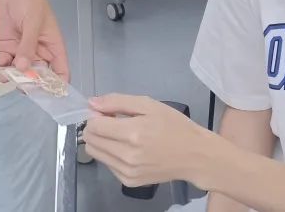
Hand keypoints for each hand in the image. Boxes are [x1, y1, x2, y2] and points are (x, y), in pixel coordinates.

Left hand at [0, 0, 69, 80]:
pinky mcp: (7, 49)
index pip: (60, 72)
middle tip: (21, 87)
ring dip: (14, 77)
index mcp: (53, 48)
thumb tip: (24, 68)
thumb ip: (28, 46)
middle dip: (31, 85)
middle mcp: (38, 54)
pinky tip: (0, 63)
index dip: (57, 85)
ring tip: (6, 76)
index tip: (49, 95)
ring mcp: (22, 52)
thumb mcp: (34, 23)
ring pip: (20, 73)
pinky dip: (2, 68)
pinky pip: (5, 65)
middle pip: (38, 77)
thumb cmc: (30, 1)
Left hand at [84, 94, 211, 187]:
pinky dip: (111, 154)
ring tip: (120, 135)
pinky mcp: (129, 182)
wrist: (194, 156)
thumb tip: (92, 103)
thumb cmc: (174, 126)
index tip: (107, 113)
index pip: (94, 126)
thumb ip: (117, 101)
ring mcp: (127, 172)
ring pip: (96, 154)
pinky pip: (107, 165)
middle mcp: (127, 156)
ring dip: (101, 142)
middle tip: (113, 122)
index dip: (95, 116)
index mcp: (132, 133)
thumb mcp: (149, 105)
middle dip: (95, 129)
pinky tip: (127, 148)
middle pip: (91, 141)